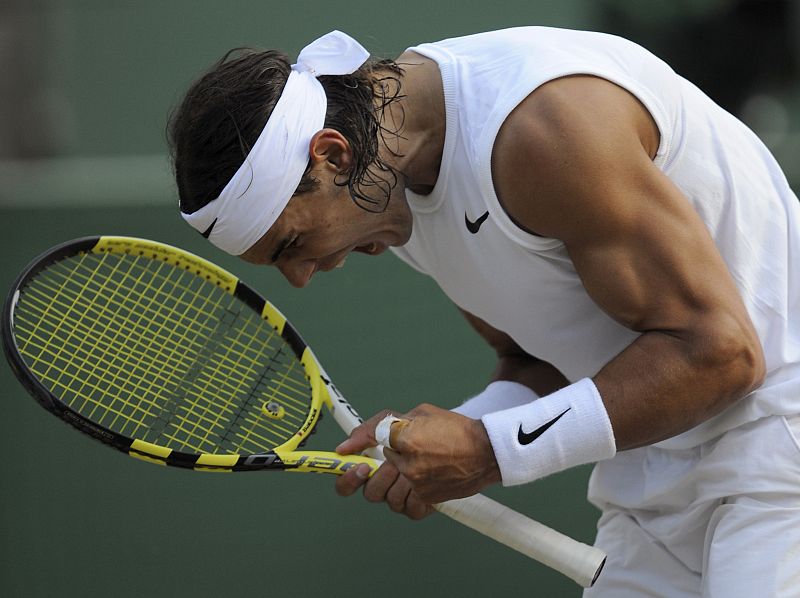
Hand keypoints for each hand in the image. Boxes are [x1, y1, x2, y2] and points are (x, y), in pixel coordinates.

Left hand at [336, 404, 500, 507]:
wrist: (488, 450)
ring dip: (390, 488)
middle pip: (371, 483)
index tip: (343, 456)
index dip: (354, 450)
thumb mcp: (420, 413)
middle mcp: (410, 464)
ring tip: (403, 474)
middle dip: (369, 477)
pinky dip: (407, 503)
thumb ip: (385, 423)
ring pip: (387, 499)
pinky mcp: (430, 500)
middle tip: (377, 468)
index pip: (369, 442)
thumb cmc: (455, 429)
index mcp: (405, 437)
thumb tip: (352, 442)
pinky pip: (407, 510)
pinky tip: (413, 489)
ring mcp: (419, 485)